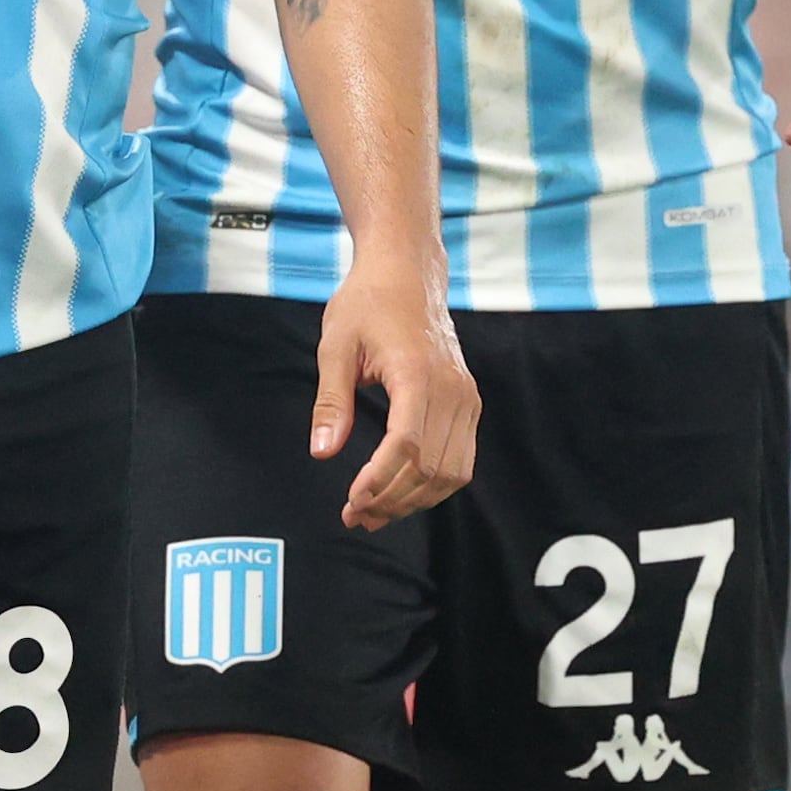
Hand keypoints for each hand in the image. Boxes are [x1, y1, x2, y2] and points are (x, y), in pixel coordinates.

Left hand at [314, 267, 477, 531]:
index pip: (405, 445)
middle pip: (430, 467)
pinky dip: (435, 485)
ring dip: (414, 501)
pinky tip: (403, 493)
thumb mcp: (336, 346)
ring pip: (451, 472)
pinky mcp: (469, 402)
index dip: (379, 481)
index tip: (351, 502)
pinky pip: (461, 459)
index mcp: (417, 373)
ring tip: (375, 513)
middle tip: (354, 517)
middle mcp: (452, 389)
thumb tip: (322, 452)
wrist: (407, 274)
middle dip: (392, 500)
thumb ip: (331, 402)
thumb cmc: (367, 304)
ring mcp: (466, 397)